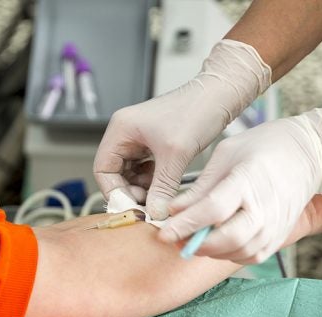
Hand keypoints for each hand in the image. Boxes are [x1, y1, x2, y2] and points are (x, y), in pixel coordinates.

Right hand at [93, 40, 270, 219]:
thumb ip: (162, 187)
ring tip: (159, 196)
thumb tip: (155, 213)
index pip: (102, 168)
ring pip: (131, 173)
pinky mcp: (155, 144)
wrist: (219, 97)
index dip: (114, 191)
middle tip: (147, 206)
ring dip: (143, 188)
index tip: (131, 207)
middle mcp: (126, 133)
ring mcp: (140, 138)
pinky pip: (146, 169)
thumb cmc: (196, 111)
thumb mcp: (175, 155)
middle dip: (129, 191)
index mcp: (121, 129)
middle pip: (115, 173)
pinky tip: (166, 185)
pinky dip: (154, 181)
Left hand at [158, 108, 321, 263]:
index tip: (164, 230)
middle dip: (196, 243)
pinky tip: (215, 243)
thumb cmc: (264, 147)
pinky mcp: (279, 237)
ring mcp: (275, 226)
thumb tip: (174, 210)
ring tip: (192, 238)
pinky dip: (228, 254)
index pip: (213, 210)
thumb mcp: (226, 154)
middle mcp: (265, 208)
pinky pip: (250, 256)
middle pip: (228, 238)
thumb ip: (200, 187)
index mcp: (248, 180)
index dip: (186, 223)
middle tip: (175, 238)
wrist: (307, 154)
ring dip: (210, 251)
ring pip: (238, 252)